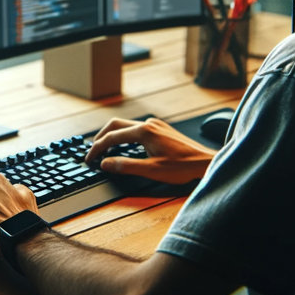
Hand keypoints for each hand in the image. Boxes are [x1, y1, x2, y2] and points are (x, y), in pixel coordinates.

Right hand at [85, 117, 216, 184]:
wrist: (205, 162)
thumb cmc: (182, 167)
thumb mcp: (151, 170)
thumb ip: (126, 166)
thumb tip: (105, 163)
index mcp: (144, 131)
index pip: (112, 137)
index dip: (97, 149)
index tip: (89, 159)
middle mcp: (148, 124)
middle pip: (115, 125)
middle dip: (101, 137)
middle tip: (92, 151)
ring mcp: (155, 125)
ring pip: (126, 125)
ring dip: (113, 136)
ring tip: (104, 149)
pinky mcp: (161, 129)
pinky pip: (136, 128)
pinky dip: (124, 136)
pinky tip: (124, 147)